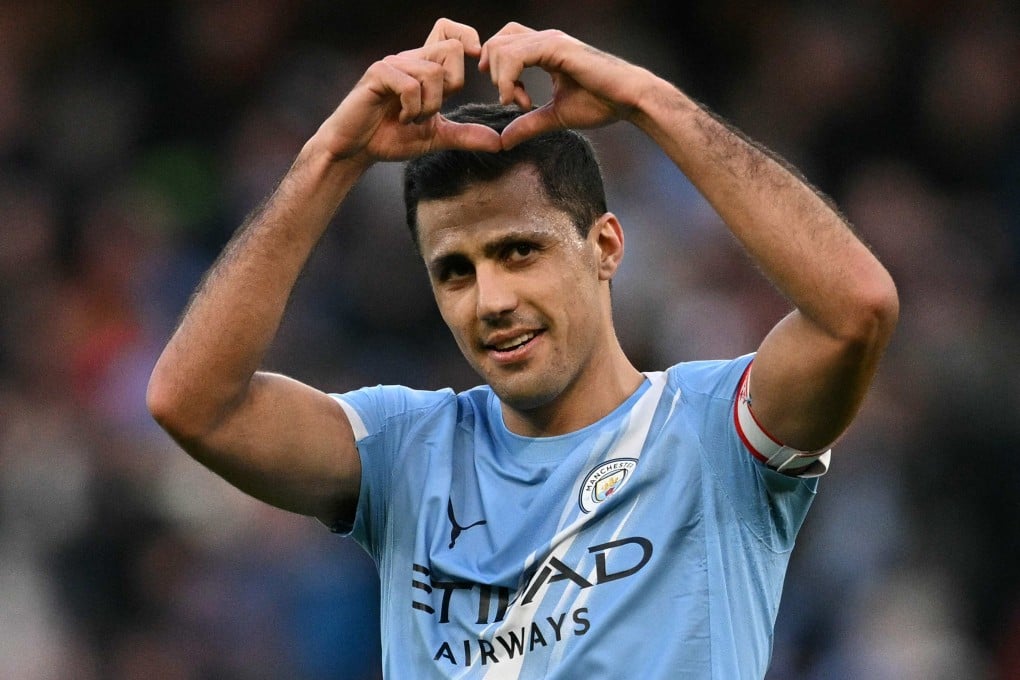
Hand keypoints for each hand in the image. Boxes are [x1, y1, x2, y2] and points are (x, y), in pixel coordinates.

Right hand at [315, 18, 501, 162]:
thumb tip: (498, 143)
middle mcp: (411, 59)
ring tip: (411, 119)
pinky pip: (410, 85)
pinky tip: (400, 119)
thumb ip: (465, 136)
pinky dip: (411, 109)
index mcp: (425, 67)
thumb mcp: (436, 137)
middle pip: (452, 49)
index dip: (468, 38)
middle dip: (453, 85)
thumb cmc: (390, 137)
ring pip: (433, 72)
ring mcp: (394, 64)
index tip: (473, 66)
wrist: (356, 150)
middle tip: (433, 109)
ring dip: (429, 106)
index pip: (450, 31)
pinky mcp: (378, 74)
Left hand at [479, 23, 653, 147]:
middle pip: (496, 42)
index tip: (511, 100)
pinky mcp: (556, 47)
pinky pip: (515, 56)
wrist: (629, 99)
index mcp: (545, 50)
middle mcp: (545, 39)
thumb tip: (503, 141)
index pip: (504, 44)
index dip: (496, 71)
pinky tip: (518, 100)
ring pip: (500, 47)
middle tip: (512, 101)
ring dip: (500, 79)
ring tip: (518, 102)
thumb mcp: (555, 116)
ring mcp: (550, 40)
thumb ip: (528, 125)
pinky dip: (507, 79)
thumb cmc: (601, 104)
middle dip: (492, 74)